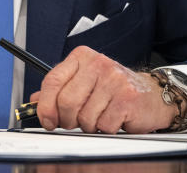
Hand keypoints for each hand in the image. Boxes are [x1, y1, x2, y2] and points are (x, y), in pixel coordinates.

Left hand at [29, 46, 177, 133]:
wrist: (151, 94)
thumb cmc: (114, 88)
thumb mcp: (84, 82)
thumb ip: (59, 89)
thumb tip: (35, 100)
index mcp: (82, 57)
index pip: (52, 80)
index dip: (45, 105)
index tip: (46, 119)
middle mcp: (97, 64)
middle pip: (66, 102)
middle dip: (66, 120)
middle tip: (73, 122)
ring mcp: (113, 80)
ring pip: (84, 117)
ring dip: (88, 125)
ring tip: (98, 117)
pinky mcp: (127, 98)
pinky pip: (103, 125)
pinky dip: (105, 129)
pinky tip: (112, 119)